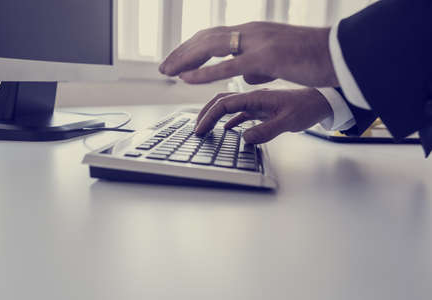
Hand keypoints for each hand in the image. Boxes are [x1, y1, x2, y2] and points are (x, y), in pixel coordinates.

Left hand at [159, 22, 338, 86]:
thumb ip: (258, 66)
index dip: (193, 47)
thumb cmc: (312, 59)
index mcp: (254, 32)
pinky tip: (186, 77)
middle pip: (206, 37)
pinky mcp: (266, 58)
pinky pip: (227, 65)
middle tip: (163, 65)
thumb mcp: (278, 62)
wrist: (339, 55)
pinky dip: (203, 72)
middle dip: (181, 52)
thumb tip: (243, 74)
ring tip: (167, 70)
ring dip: (185, 59)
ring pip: (211, 47)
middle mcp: (251, 31)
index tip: (178, 59)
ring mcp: (257, 42)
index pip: (215, 35)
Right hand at [195, 88, 332, 143]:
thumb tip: (244, 138)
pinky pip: (241, 112)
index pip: (225, 105)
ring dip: (215, 116)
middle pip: (221, 102)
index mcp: (257, 97)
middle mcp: (254, 97)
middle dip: (205, 114)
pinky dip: (230, 120)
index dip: (209, 117)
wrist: (324, 101)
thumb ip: (267, 130)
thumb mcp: (290, 121)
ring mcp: (257, 103)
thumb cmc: (309, 107)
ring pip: (229, 106)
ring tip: (205, 128)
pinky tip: (227, 129)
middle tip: (196, 128)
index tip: (200, 130)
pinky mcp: (263, 109)